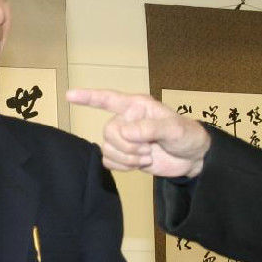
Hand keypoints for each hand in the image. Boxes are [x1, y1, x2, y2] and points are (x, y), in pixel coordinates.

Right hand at [66, 89, 211, 177]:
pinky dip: (123, 166)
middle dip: (127, 146)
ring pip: (107, 148)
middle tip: (148, 150)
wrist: (193, 159)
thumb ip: (150, 128)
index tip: (69, 95)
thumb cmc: (187, 136)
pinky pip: (109, 161)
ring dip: (127, 158)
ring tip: (147, 156)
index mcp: (137, 106)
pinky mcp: (124, 155)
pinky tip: (138, 164)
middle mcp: (127, 119)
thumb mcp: (174, 129)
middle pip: (108, 131)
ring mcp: (125, 138)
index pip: (108, 98)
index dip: (88, 97)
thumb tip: (126, 132)